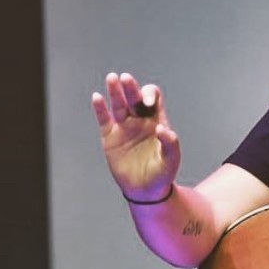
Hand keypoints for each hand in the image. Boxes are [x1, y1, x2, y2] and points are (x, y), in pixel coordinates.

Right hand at [91, 72, 180, 202]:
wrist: (146, 190)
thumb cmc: (163, 173)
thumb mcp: (172, 159)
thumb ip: (170, 143)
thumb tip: (162, 129)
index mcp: (157, 120)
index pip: (153, 98)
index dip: (150, 95)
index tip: (147, 103)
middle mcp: (140, 120)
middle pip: (134, 97)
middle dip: (131, 87)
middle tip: (125, 78)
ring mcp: (124, 127)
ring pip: (118, 104)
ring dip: (115, 91)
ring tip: (112, 78)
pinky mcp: (110, 136)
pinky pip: (104, 119)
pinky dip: (100, 108)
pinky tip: (97, 97)